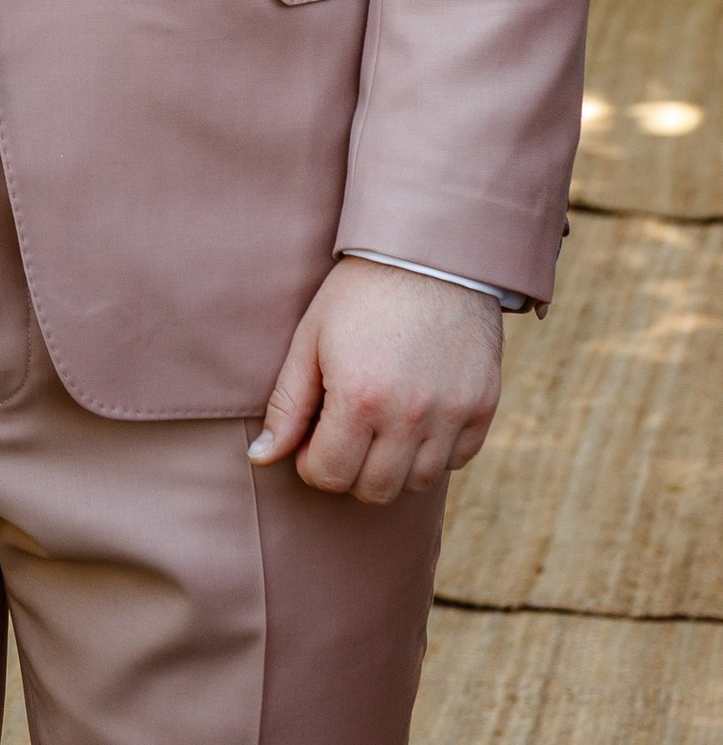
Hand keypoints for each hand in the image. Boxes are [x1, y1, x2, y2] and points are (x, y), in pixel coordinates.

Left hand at [250, 256, 502, 504]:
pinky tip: (417, 416)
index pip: (329, 475)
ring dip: (393, 466)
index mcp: (360, 398)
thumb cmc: (359, 294)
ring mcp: (453, 413)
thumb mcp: (311, 340)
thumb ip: (287, 406)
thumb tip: (260, 459)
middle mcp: (411, 414)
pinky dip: (435, 451)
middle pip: (374, 490)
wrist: (429, 255)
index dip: (311, 463)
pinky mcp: (484, 406)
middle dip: (349, 471)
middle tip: (343, 434)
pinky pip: (458, 459)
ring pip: (419, 482)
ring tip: (380, 426)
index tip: (312, 438)